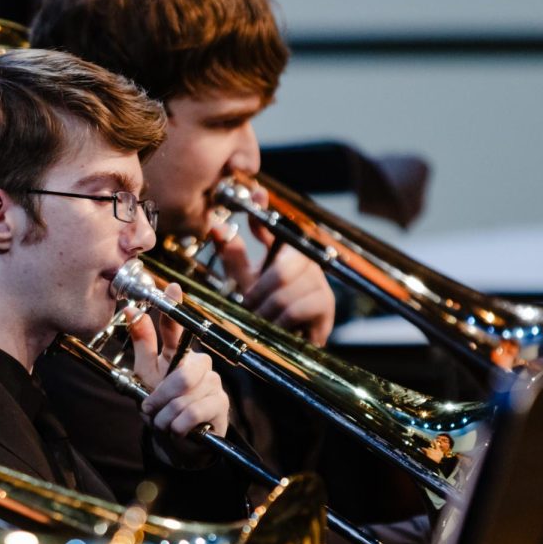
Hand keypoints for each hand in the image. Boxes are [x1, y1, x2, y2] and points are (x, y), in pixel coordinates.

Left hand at [130, 282, 228, 438]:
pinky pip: (193, 414)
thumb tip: (129, 310)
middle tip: (151, 409)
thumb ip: (142, 346)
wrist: (177, 441)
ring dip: (165, 417)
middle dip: (161, 398)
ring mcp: (213, 383)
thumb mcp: (145, 376)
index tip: (173, 287)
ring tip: (164, 421)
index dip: (174, 307)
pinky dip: (177, 426)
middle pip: (182, 376)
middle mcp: (199, 363)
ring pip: (185, 398)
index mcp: (178, 353)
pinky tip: (178, 429)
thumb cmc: (161, 405)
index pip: (177, 326)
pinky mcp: (221, 405)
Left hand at [211, 186, 334, 345]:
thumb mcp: (242, 282)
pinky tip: (274, 327)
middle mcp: (307, 262)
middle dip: (260, 288)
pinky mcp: (326, 306)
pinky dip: (279, 320)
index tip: (256, 194)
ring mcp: (320, 283)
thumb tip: (216, 226)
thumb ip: (232, 256)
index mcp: (286, 252)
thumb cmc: (261, 312)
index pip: (277, 224)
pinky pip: (297, 308)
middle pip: (285, 265)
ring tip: (259, 319)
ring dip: (266, 308)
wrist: (279, 349)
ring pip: (287, 289)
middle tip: (247, 303)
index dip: (266, 209)